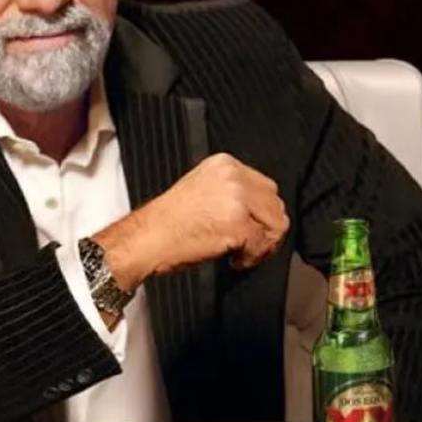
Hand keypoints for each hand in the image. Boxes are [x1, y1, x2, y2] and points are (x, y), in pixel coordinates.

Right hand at [95, 153, 289, 291]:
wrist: (146, 239)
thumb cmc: (167, 222)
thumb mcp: (201, 189)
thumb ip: (231, 190)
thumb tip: (259, 207)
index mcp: (224, 164)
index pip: (266, 187)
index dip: (261, 213)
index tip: (252, 227)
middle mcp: (233, 176)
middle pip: (275, 205)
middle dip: (266, 229)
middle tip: (249, 244)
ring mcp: (236, 199)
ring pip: (275, 225)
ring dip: (262, 244)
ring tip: (241, 250)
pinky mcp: (237, 224)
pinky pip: (263, 246)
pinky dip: (252, 258)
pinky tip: (233, 258)